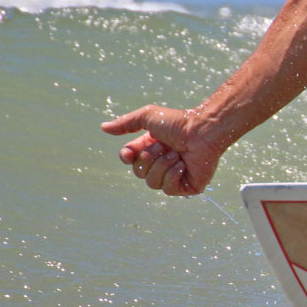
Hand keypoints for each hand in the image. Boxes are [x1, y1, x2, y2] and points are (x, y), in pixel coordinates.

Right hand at [101, 105, 222, 196]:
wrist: (203, 131)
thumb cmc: (178, 122)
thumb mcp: (148, 117)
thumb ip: (126, 123)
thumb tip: (103, 127)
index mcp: (151, 148)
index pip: (129, 160)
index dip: (127, 158)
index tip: (130, 153)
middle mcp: (161, 163)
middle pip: (139, 172)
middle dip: (149, 158)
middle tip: (164, 146)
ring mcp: (174, 176)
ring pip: (152, 183)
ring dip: (162, 165)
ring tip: (176, 154)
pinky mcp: (187, 187)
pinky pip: (168, 189)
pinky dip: (173, 175)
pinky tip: (183, 164)